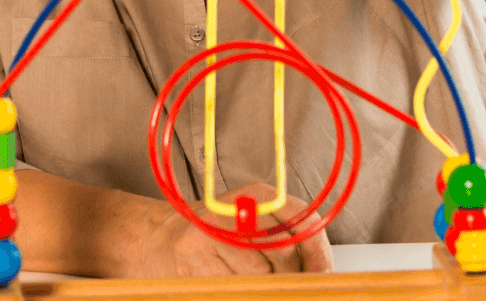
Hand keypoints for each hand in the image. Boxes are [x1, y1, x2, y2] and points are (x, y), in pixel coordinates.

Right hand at [121, 182, 332, 276]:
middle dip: (290, 276)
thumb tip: (323, 271)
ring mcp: (214, 228)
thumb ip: (287, 242)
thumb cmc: (215, 237)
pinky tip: (230, 282)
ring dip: (261, 286)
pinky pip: (233, 284)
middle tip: (284, 284)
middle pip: (283, 250)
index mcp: (258, 194)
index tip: (325, 273)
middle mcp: (237, 206)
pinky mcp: (196, 252)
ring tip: (246, 279)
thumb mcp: (254, 228)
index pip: (302, 218)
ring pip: (259, 272)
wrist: (160, 240)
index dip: (318, 251)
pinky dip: (238, 289)